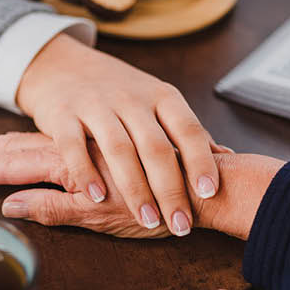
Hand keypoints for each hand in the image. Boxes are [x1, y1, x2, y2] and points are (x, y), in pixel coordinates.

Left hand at [0, 131, 283, 239]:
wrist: (212, 183)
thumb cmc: (159, 191)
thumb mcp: (97, 202)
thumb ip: (55, 200)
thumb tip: (10, 202)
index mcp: (72, 152)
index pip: (18, 148)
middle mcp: (75, 149)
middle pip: (12, 149)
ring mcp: (86, 158)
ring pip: (26, 157)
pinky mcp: (104, 177)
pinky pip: (64, 182)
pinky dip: (36, 191)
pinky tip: (9, 196)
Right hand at [15, 35, 222, 235]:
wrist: (61, 65)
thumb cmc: (118, 91)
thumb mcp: (157, 101)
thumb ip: (186, 132)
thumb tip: (229, 158)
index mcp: (160, 96)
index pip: (187, 129)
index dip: (200, 160)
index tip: (209, 193)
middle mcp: (130, 98)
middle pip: (155, 146)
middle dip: (170, 189)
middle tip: (181, 224)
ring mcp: (95, 105)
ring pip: (119, 149)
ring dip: (135, 189)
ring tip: (148, 221)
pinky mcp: (62, 114)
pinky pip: (74, 145)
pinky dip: (86, 172)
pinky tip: (96, 197)